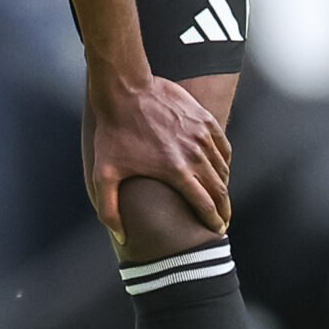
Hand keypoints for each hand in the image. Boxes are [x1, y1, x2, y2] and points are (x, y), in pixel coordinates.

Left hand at [84, 73, 230, 244]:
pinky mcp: (205, 119)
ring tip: (219, 199)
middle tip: (223, 222)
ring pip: (223, 169)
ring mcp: (203, 135)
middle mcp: (195, 155)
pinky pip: (223, 147)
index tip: (216, 232)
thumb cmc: (113, 133)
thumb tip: (121, 237)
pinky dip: (224, 162)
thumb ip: (109, 210)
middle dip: (224, 210)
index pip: (205, 205)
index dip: (214, 222)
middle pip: (220, 190)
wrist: (125, 90)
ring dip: (223, 187)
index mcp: (176, 171)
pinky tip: (220, 170)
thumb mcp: (104, 174)